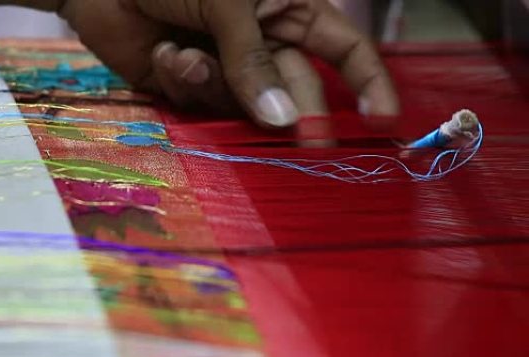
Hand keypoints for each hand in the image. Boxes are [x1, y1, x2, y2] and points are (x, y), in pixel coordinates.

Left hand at [61, 0, 398, 127]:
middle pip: (296, 89)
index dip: (369, 82)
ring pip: (247, 103)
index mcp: (288, 7)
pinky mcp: (190, 83)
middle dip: (296, 117)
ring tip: (187, 56)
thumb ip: (254, 60)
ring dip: (219, 87)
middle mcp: (263, 39)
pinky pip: (204, 103)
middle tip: (306, 149)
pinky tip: (166, 53)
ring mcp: (227, 65)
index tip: (384, 121)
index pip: (344, 47)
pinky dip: (185, 81)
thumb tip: (282, 119)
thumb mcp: (226, 2)